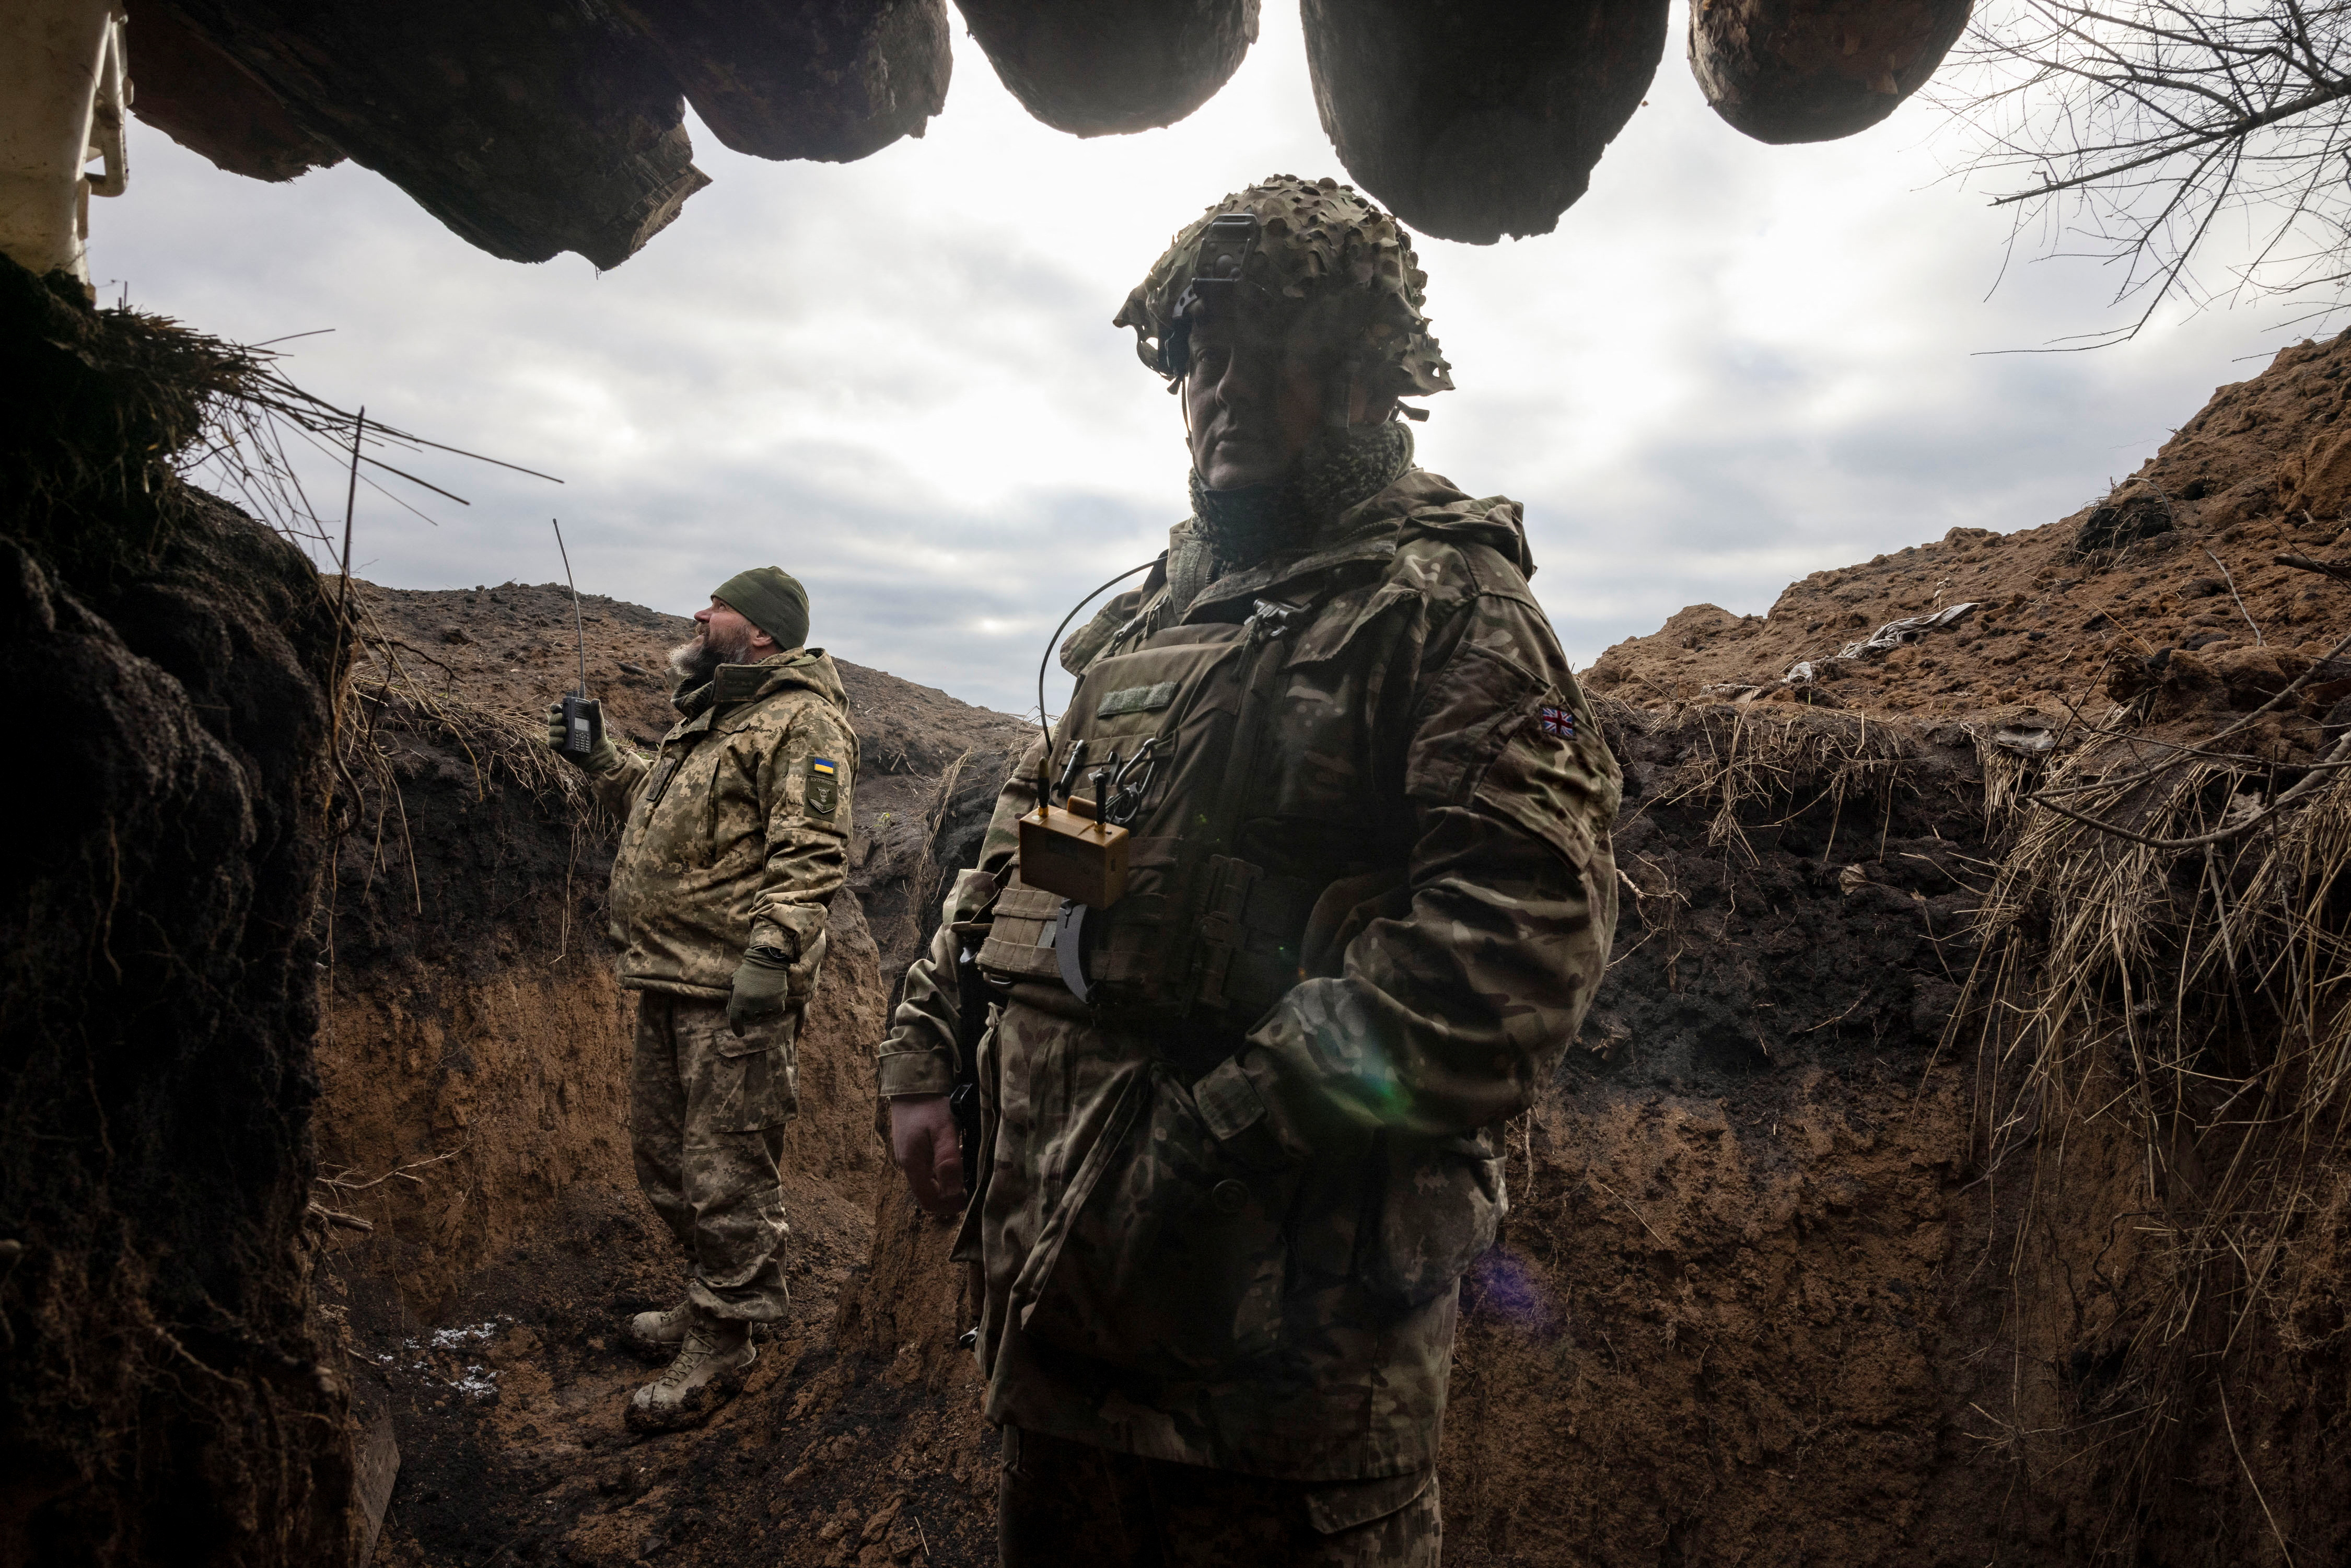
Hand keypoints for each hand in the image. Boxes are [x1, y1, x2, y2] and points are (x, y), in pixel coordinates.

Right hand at [543, 699, 615, 771]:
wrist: (598, 753)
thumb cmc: (597, 735)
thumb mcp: (597, 722)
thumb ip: (595, 711)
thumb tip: (595, 700)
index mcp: (569, 718)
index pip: (558, 710)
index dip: (555, 707)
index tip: (558, 707)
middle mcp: (563, 726)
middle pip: (552, 719)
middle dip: (555, 717)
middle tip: (561, 717)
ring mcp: (560, 737)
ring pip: (551, 730)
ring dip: (556, 729)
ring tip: (565, 730)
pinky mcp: (559, 747)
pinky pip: (551, 743)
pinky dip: (555, 741)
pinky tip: (562, 740)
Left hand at [727, 946, 793, 1035]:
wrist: (768, 959)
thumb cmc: (749, 971)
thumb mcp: (736, 983)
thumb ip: (733, 999)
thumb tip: (730, 1014)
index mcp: (738, 999)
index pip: (735, 1021)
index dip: (737, 1029)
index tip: (740, 1034)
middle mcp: (751, 1003)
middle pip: (751, 1018)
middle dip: (751, 1013)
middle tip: (754, 1000)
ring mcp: (766, 1003)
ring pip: (764, 1016)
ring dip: (764, 1009)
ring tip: (764, 995)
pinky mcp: (779, 1001)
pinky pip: (777, 1011)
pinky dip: (775, 1007)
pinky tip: (774, 998)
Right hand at [889, 1094, 967, 1218]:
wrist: (912, 1081)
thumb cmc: (929, 1104)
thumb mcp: (943, 1130)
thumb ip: (948, 1161)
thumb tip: (954, 1193)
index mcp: (912, 1164)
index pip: (929, 1201)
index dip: (949, 1205)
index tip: (970, 1197)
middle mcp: (908, 1164)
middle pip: (929, 1194)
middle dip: (950, 1196)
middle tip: (972, 1185)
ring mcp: (910, 1156)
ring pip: (930, 1182)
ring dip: (948, 1182)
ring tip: (968, 1170)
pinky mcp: (914, 1148)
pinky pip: (929, 1169)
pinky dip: (944, 1170)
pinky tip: (958, 1156)